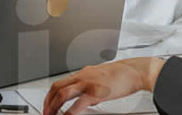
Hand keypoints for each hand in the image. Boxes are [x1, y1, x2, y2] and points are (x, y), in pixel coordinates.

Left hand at [43, 57, 164, 114]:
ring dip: (54, 106)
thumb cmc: (123, 75)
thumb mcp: (102, 77)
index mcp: (84, 73)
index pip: (60, 82)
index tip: (48, 103)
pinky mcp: (96, 91)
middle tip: (46, 111)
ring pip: (63, 93)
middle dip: (48, 101)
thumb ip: (91, 85)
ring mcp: (88, 83)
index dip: (51, 94)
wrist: (136, 71)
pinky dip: (69, 112)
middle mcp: (83, 76)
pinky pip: (78, 104)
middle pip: (57, 87)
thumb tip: (86, 99)